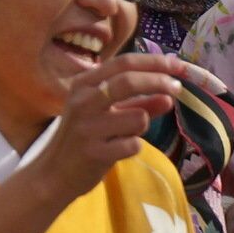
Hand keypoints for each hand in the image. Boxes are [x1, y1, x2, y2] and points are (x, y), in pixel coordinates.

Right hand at [31, 52, 184, 203]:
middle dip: (159, 82)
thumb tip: (169, 95)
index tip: (178, 64)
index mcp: (83, 84)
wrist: (55, 170)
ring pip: (138, 117)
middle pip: (128, 81)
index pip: (122, 64)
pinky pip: (134, 144)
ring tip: (127, 133)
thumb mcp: (107, 113)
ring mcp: (87, 126)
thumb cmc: (84, 136)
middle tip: (178, 87)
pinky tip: (118, 150)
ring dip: (142, 125)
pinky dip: (133, 146)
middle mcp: (82, 100)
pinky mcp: (94, 151)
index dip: (153, 62)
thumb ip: (137, 103)